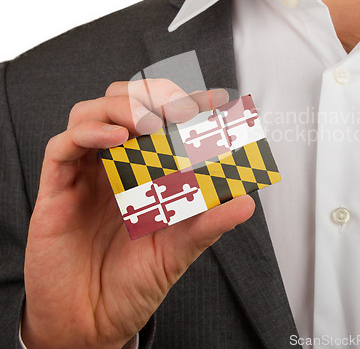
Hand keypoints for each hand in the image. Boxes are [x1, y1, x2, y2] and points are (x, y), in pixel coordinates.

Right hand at [22, 80, 254, 348]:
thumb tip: (246, 201)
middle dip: (154, 95)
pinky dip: (88, 133)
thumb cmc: (134, 280)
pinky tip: (115, 139)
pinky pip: (63, 146)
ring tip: (149, 123)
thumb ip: (209, 223)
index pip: (164, 120)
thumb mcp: (179, 249)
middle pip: (125, 102)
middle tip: (181, 108)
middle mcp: (116, 163)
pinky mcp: (57, 188)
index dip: (189, 102)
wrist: (92, 320)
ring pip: (91, 112)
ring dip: (122, 106)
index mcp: (145, 170)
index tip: (217, 99)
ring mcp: (86, 172)